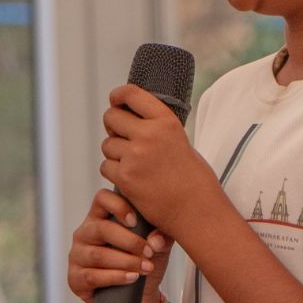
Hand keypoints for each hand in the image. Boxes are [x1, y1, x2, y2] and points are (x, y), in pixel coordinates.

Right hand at [67, 187, 171, 302]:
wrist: (138, 296)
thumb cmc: (142, 261)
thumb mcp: (158, 246)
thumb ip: (162, 237)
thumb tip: (156, 241)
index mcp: (101, 217)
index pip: (102, 198)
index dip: (118, 205)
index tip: (136, 221)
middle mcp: (85, 233)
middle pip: (102, 229)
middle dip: (130, 241)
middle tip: (149, 252)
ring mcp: (77, 256)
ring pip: (99, 255)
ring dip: (126, 262)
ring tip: (145, 267)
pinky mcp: (75, 279)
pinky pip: (92, 276)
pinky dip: (115, 277)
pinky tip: (131, 278)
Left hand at [98, 84, 218, 240]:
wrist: (196, 208)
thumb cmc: (191, 176)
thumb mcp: (179, 139)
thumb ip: (155, 126)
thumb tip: (127, 116)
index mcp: (165, 120)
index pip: (130, 94)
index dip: (117, 96)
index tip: (115, 101)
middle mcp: (149, 134)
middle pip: (111, 117)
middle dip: (113, 127)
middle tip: (122, 137)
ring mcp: (135, 155)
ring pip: (107, 145)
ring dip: (115, 153)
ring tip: (135, 164)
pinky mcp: (125, 177)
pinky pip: (106, 166)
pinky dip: (114, 172)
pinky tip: (131, 179)